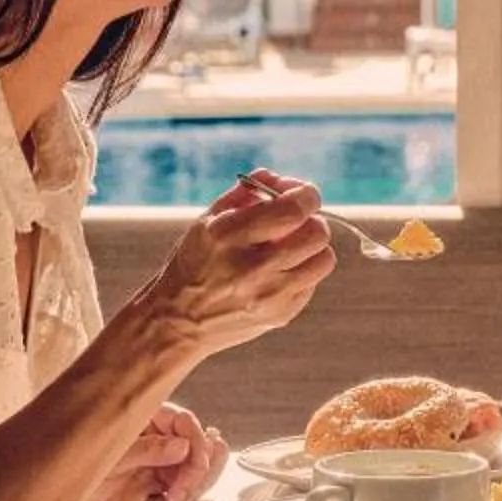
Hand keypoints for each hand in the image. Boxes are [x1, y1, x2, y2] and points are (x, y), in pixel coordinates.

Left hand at [66, 402, 229, 500]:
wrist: (51, 500)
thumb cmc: (69, 467)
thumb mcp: (109, 457)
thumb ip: (146, 451)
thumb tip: (181, 446)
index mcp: (141, 420)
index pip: (182, 421)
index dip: (196, 440)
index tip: (197, 461)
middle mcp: (151, 440)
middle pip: (191, 445)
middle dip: (197, 465)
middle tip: (186, 487)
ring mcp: (152, 465)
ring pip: (189, 468)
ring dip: (194, 482)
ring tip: (180, 496)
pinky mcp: (148, 490)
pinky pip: (176, 490)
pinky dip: (184, 497)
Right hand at [130, 170, 334, 359]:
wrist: (177, 322)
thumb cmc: (194, 262)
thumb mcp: (207, 221)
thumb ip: (245, 192)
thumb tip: (279, 178)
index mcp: (227, 236)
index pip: (292, 210)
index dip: (306, 195)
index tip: (302, 193)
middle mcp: (250, 269)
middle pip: (316, 233)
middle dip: (311, 219)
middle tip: (295, 222)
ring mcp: (268, 296)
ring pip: (324, 259)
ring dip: (312, 247)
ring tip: (288, 248)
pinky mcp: (280, 315)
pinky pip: (312, 283)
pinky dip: (301, 272)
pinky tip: (277, 273)